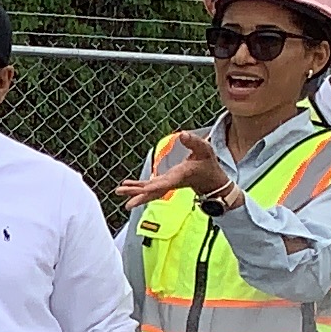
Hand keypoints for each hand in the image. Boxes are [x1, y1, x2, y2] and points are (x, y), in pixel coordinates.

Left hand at [115, 130, 231, 209]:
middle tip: (123, 197)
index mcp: (180, 175)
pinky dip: (138, 187)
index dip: (156, 186)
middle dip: (139, 194)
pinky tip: (126, 186)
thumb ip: (194, 142)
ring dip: (134, 192)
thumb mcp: (205, 150)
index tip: (146, 189)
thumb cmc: (207, 164)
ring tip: (118, 191)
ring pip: (149, 191)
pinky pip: (149, 188)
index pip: (167, 182)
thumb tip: (182, 134)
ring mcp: (167, 185)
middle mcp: (172, 183)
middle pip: (153, 191)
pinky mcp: (165, 184)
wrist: (211, 181)